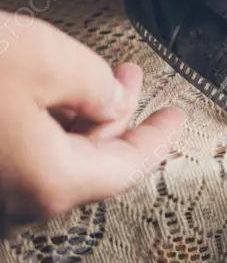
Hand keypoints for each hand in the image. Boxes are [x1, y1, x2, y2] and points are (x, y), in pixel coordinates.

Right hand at [0, 13, 183, 228]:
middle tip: (127, 78)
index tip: (174, 118)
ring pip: (50, 159)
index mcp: (49, 181)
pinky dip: (42, 128)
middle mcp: (16, 202)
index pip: (128, 167)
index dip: (158, 137)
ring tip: (86, 75)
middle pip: (89, 163)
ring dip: (76, 117)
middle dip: (114, 115)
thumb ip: (96, 83)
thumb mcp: (43, 60)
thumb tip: (110, 98)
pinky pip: (19, 159)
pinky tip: (43, 92)